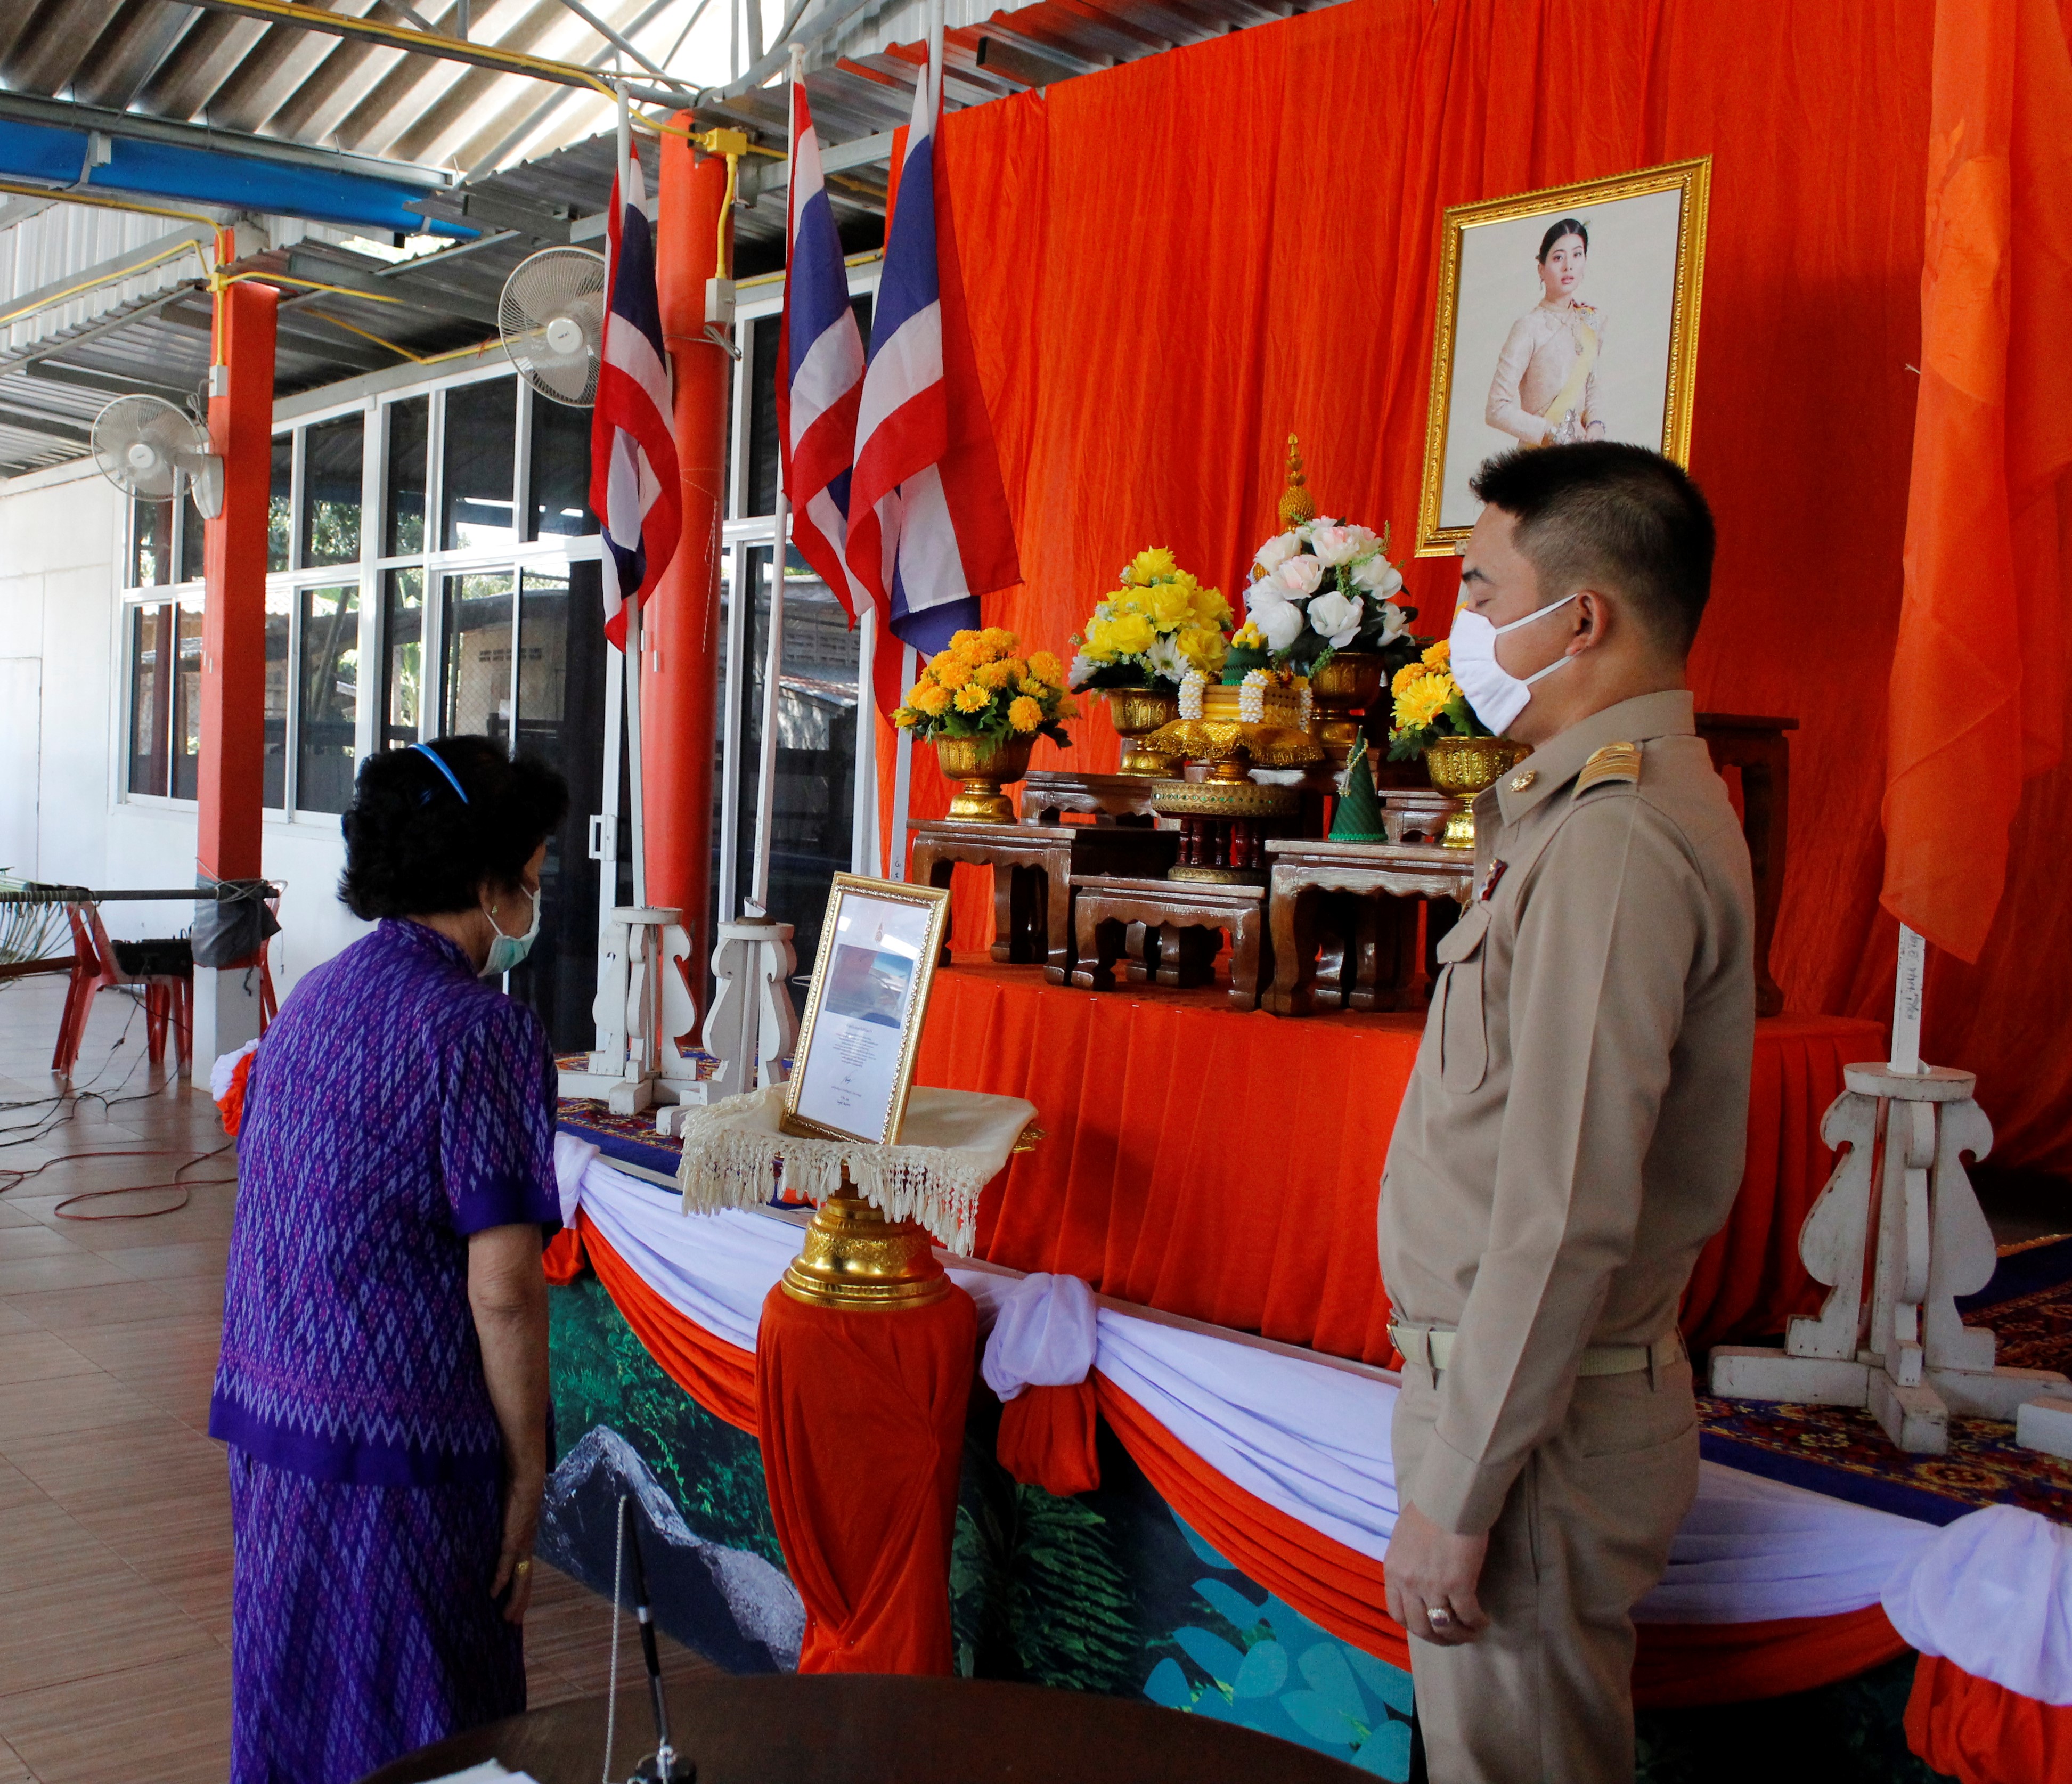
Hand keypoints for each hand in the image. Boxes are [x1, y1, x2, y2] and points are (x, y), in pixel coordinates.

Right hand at [492, 1465, 544, 1624]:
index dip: (520, 1588)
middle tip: (512, 1623)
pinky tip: (493, 1594)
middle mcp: (527, 1544)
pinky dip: (500, 1580)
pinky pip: (506, 1564)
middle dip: (519, 1602)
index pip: (524, 1570)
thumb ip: (502, 1524)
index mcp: (526, 1539)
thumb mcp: (508, 1512)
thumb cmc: (516, 1487)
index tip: (515, 1606)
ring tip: (507, 1618)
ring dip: (513, 1599)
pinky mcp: (513, 1537)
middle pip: (525, 1580)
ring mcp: (521, 1542)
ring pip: (520, 1578)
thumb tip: (491, 1531)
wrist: (526, 1474)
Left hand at [1383, 1500, 1490, 1646]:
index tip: (1430, 1627)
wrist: (1450, 1496)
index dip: (1415, 1627)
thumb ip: (1407, 1563)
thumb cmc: (1430, 1509)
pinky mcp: (1458, 1585)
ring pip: (1444, 1627)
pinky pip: (1468, 1616)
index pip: (1397, 1614)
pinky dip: (1477, 1623)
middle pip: (1419, 1628)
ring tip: (1473, 1631)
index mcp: (1393, 1571)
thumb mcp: (1404, 1538)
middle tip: (1455, 1636)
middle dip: (1438, 1638)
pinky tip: (1484, 1620)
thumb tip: (1417, 1578)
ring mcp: (1432, 1586)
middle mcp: (1408, 1582)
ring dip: (1460, 1635)